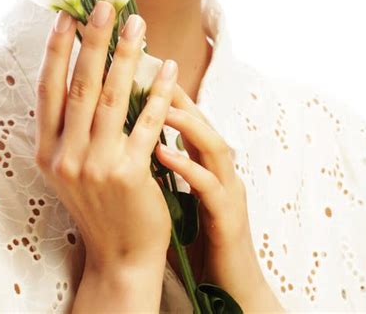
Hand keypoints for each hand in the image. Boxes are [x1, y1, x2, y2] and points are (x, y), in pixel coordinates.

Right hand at [34, 1, 177, 277]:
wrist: (121, 254)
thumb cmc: (100, 201)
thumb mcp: (73, 165)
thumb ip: (73, 125)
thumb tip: (87, 68)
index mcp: (48, 151)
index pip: (49, 90)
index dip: (57, 51)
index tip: (68, 17)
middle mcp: (66, 157)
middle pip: (81, 86)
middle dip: (94, 42)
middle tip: (106, 6)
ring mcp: (96, 167)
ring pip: (113, 99)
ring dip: (127, 57)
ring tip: (139, 25)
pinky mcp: (129, 174)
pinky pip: (147, 123)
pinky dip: (160, 93)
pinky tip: (170, 68)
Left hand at [155, 83, 282, 310]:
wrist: (230, 291)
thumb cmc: (200, 245)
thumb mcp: (180, 200)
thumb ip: (166, 173)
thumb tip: (135, 148)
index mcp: (209, 170)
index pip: (192, 124)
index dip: (171, 97)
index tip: (144, 75)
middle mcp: (223, 175)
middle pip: (207, 125)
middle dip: (182, 99)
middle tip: (155, 76)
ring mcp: (229, 194)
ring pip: (216, 147)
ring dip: (190, 125)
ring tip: (163, 107)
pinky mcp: (228, 219)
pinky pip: (210, 186)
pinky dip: (188, 167)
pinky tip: (164, 154)